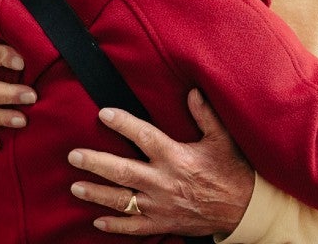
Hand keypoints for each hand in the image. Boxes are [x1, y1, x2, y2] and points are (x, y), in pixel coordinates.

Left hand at [69, 89, 252, 235]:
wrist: (244, 210)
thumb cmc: (233, 172)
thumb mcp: (222, 139)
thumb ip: (205, 114)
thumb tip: (192, 91)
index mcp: (176, 157)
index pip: (143, 136)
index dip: (122, 124)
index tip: (103, 114)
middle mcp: (163, 182)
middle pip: (121, 171)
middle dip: (95, 162)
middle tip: (74, 156)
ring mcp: (160, 205)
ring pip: (121, 200)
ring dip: (96, 193)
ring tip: (75, 187)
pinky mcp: (162, 223)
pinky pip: (134, 227)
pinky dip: (115, 226)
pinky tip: (98, 221)